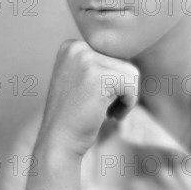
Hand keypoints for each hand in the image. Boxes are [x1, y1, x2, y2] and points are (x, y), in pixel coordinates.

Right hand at [38, 39, 139, 156]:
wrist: (58, 142)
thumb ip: (100, 64)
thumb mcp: (81, 80)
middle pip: (124, 62)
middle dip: (121, 90)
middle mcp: (77, 47)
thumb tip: (130, 50)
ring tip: (108, 112)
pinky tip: (111, 116)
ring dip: (126, 97)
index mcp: (72, 46)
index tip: (98, 100)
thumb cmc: (74, 116)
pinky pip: (132, 85)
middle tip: (104, 110)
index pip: (113, 56)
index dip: (114, 82)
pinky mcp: (98, 76)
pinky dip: (128, 104)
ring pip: (131, 73)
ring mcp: (86, 60)